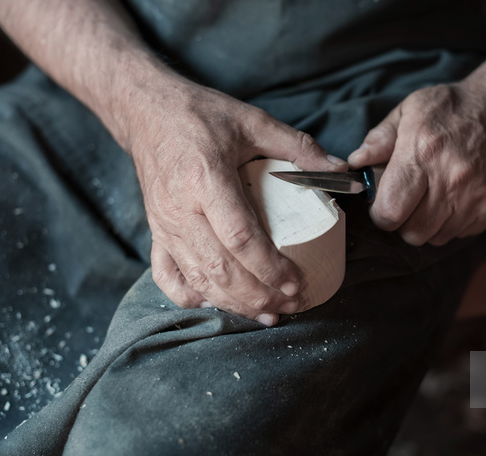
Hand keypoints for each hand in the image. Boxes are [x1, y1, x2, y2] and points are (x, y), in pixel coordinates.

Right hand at [127, 74, 346, 325]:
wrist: (146, 112)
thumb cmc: (199, 115)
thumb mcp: (252, 121)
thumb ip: (297, 146)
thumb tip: (339, 168)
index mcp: (206, 179)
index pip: (240, 237)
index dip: (270, 267)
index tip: (297, 283)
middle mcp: (181, 209)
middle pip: (220, 268)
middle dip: (259, 295)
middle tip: (291, 304)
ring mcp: (164, 225)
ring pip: (198, 279)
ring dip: (234, 304)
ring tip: (267, 313)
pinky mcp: (155, 233)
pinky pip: (168, 277)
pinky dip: (192, 297)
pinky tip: (219, 303)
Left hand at [347, 80, 485, 245]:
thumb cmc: (455, 107)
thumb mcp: (411, 109)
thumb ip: (380, 138)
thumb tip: (357, 163)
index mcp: (423, 153)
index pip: (390, 212)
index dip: (381, 213)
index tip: (384, 202)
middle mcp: (452, 179)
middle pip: (412, 232)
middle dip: (403, 221)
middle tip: (409, 200)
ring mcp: (479, 197)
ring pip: (437, 237)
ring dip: (429, 223)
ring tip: (434, 196)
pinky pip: (462, 233)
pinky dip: (454, 222)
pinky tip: (457, 196)